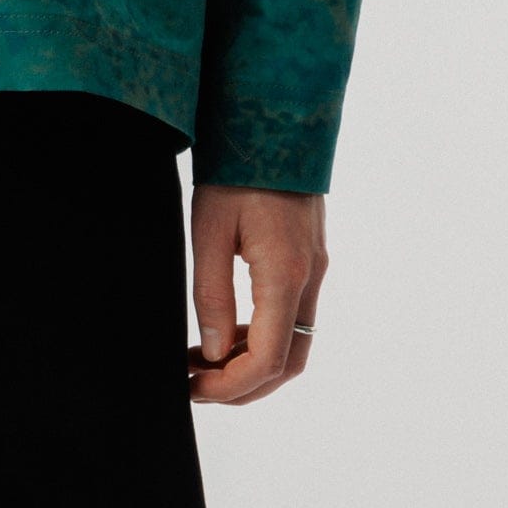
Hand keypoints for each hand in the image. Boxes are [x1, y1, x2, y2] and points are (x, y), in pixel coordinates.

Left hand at [187, 184, 326, 405]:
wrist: (272, 118)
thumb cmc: (237, 167)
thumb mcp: (209, 228)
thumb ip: (212, 295)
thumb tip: (212, 353)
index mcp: (285, 275)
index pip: (267, 359)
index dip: (231, 385)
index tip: (194, 388)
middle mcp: (309, 277)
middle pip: (288, 361)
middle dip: (245, 386)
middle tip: (197, 387)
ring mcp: (313, 267)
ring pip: (293, 341)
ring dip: (252, 362)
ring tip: (202, 360)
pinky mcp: (308, 255)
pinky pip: (291, 313)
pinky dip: (262, 334)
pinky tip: (227, 330)